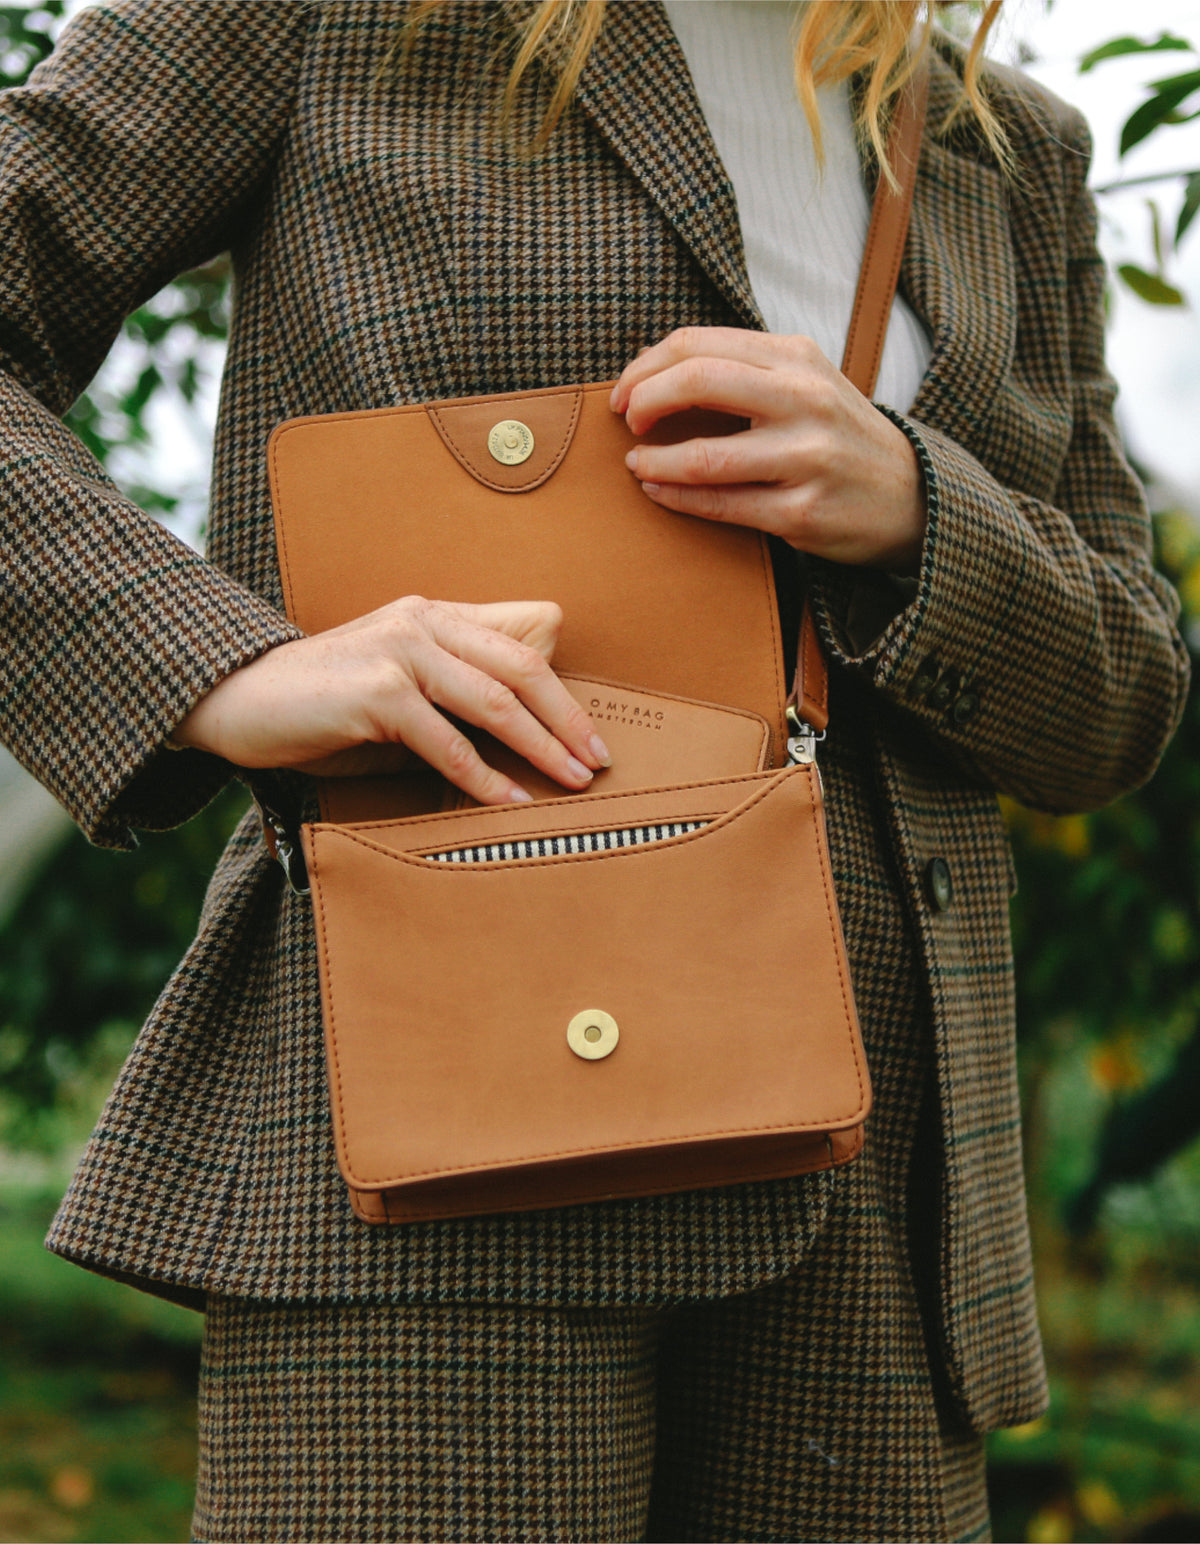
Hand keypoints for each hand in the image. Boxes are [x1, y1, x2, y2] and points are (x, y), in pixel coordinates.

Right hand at [172, 596, 611, 805]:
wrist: (238, 701)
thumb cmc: (326, 703)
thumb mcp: (400, 683)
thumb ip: (456, 686)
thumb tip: (527, 714)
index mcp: (435, 616)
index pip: (522, 645)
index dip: (565, 693)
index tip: (593, 738)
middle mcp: (423, 622)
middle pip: (522, 668)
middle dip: (568, 720)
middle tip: (598, 764)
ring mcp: (399, 653)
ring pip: (493, 702)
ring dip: (540, 748)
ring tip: (571, 784)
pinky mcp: (375, 692)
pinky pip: (446, 742)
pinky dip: (484, 777)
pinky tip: (510, 802)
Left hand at [610, 327, 926, 573]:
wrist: (912, 497)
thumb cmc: (839, 437)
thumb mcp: (806, 382)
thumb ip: (743, 369)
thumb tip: (653, 366)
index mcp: (797, 357)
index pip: (699, 344)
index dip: (646, 365)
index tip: (625, 391)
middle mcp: (805, 399)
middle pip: (697, 381)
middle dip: (644, 400)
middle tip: (628, 422)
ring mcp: (806, 458)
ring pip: (705, 456)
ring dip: (655, 462)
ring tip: (637, 466)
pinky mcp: (802, 513)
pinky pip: (722, 505)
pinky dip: (677, 499)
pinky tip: (658, 492)